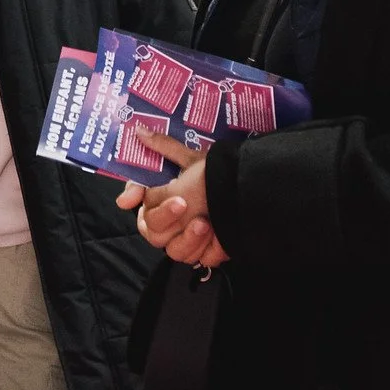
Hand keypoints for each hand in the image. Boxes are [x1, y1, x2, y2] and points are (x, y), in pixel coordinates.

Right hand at [132, 132, 230, 268]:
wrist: (251, 193)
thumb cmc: (216, 175)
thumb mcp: (189, 160)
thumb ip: (161, 149)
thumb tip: (139, 131)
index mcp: (163, 201)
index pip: (142, 210)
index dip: (144, 206)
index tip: (145, 200)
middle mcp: (173, 222)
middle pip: (153, 233)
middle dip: (167, 219)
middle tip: (184, 205)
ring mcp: (190, 240)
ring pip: (174, 251)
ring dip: (189, 238)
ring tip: (206, 224)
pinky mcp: (208, 253)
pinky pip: (199, 258)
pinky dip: (208, 249)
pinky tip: (218, 237)